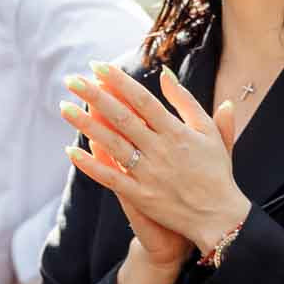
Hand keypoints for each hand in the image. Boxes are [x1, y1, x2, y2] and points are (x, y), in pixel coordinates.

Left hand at [63, 64, 250, 255]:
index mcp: (177, 132)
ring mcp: (149, 174)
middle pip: (122, 118)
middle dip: (95, 97)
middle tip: (72, 80)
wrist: (219, 216)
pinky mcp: (141, 196)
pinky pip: (110, 178)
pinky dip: (90, 165)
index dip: (119, 82)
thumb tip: (165, 74)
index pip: (142, 100)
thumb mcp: (209, 131)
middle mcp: (161, 150)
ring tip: (64, 107)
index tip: (98, 67)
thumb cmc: (216, 171)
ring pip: (111, 144)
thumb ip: (186, 101)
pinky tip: (71, 151)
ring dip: (86, 125)